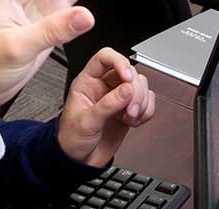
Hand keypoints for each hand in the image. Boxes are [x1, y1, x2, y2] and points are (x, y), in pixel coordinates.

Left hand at [57, 48, 156, 166]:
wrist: (80, 160)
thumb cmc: (72, 139)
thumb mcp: (86, 122)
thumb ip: (107, 105)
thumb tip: (127, 89)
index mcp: (87, 82)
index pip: (105, 57)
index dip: (119, 62)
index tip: (128, 78)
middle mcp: (104, 86)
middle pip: (129, 72)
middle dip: (134, 90)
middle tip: (129, 109)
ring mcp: (118, 98)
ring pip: (140, 85)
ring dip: (141, 102)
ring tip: (129, 117)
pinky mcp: (129, 110)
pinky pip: (147, 102)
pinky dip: (146, 111)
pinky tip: (134, 121)